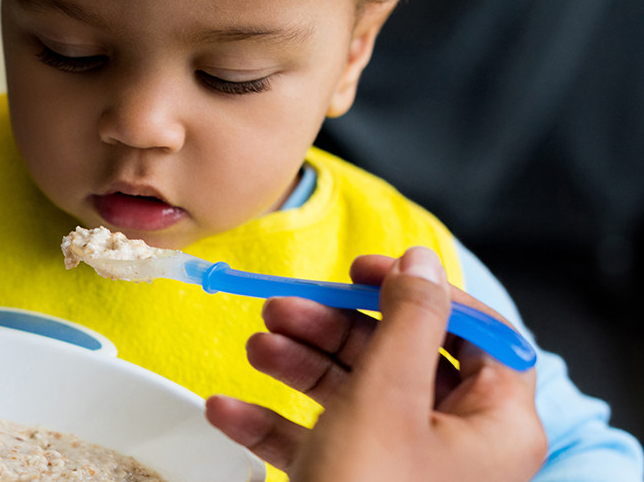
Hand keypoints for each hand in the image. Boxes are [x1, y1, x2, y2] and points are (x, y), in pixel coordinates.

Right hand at [205, 247, 546, 480]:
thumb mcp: (386, 399)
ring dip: (297, 365)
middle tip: (286, 307)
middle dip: (335, 328)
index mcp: (493, 424)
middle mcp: (454, 447)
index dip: (419, 291)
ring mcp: (401, 471)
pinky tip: (229, 408)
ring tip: (256, 346)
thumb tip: (418, 261)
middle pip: (400, 358)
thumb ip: (405, 321)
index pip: (475, 333)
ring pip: (352, 396)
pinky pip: (316, 443)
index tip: (365, 269)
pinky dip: (273, 423)